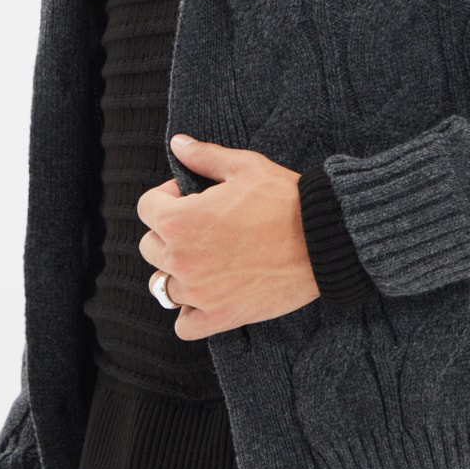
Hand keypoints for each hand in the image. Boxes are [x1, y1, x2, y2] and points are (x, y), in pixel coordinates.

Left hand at [137, 134, 321, 339]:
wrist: (323, 239)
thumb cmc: (284, 199)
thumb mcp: (243, 167)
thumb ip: (204, 156)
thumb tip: (178, 143)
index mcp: (180, 220)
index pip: (146, 208)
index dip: (167, 196)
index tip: (190, 197)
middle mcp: (181, 259)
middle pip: (150, 247)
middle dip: (169, 233)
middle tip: (202, 226)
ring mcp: (199, 293)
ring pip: (162, 285)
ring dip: (176, 272)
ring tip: (203, 261)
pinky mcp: (220, 317)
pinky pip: (184, 325)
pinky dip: (190, 312)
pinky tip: (207, 295)